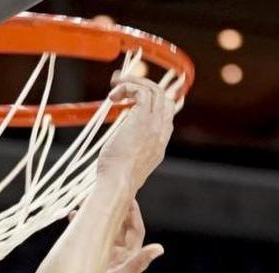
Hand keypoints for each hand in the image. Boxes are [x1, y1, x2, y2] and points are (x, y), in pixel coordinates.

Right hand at [70, 200, 163, 272]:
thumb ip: (138, 263)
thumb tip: (159, 248)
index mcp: (129, 257)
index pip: (135, 229)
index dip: (133, 212)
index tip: (127, 195)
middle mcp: (119, 256)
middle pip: (119, 227)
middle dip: (113, 210)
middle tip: (105, 193)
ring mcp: (105, 258)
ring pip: (103, 231)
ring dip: (96, 217)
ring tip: (86, 202)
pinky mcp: (92, 262)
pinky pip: (89, 239)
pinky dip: (82, 228)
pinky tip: (72, 218)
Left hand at [96, 72, 175, 188]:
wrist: (117, 183)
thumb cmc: (114, 177)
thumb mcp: (124, 162)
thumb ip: (128, 151)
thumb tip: (119, 153)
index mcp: (159, 143)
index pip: (164, 113)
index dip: (149, 101)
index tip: (129, 98)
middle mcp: (161, 132)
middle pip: (162, 97)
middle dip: (142, 85)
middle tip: (120, 84)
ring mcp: (155, 125)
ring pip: (154, 90)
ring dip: (133, 82)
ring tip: (114, 85)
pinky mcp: (143, 119)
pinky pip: (142, 91)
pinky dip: (128, 86)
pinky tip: (113, 95)